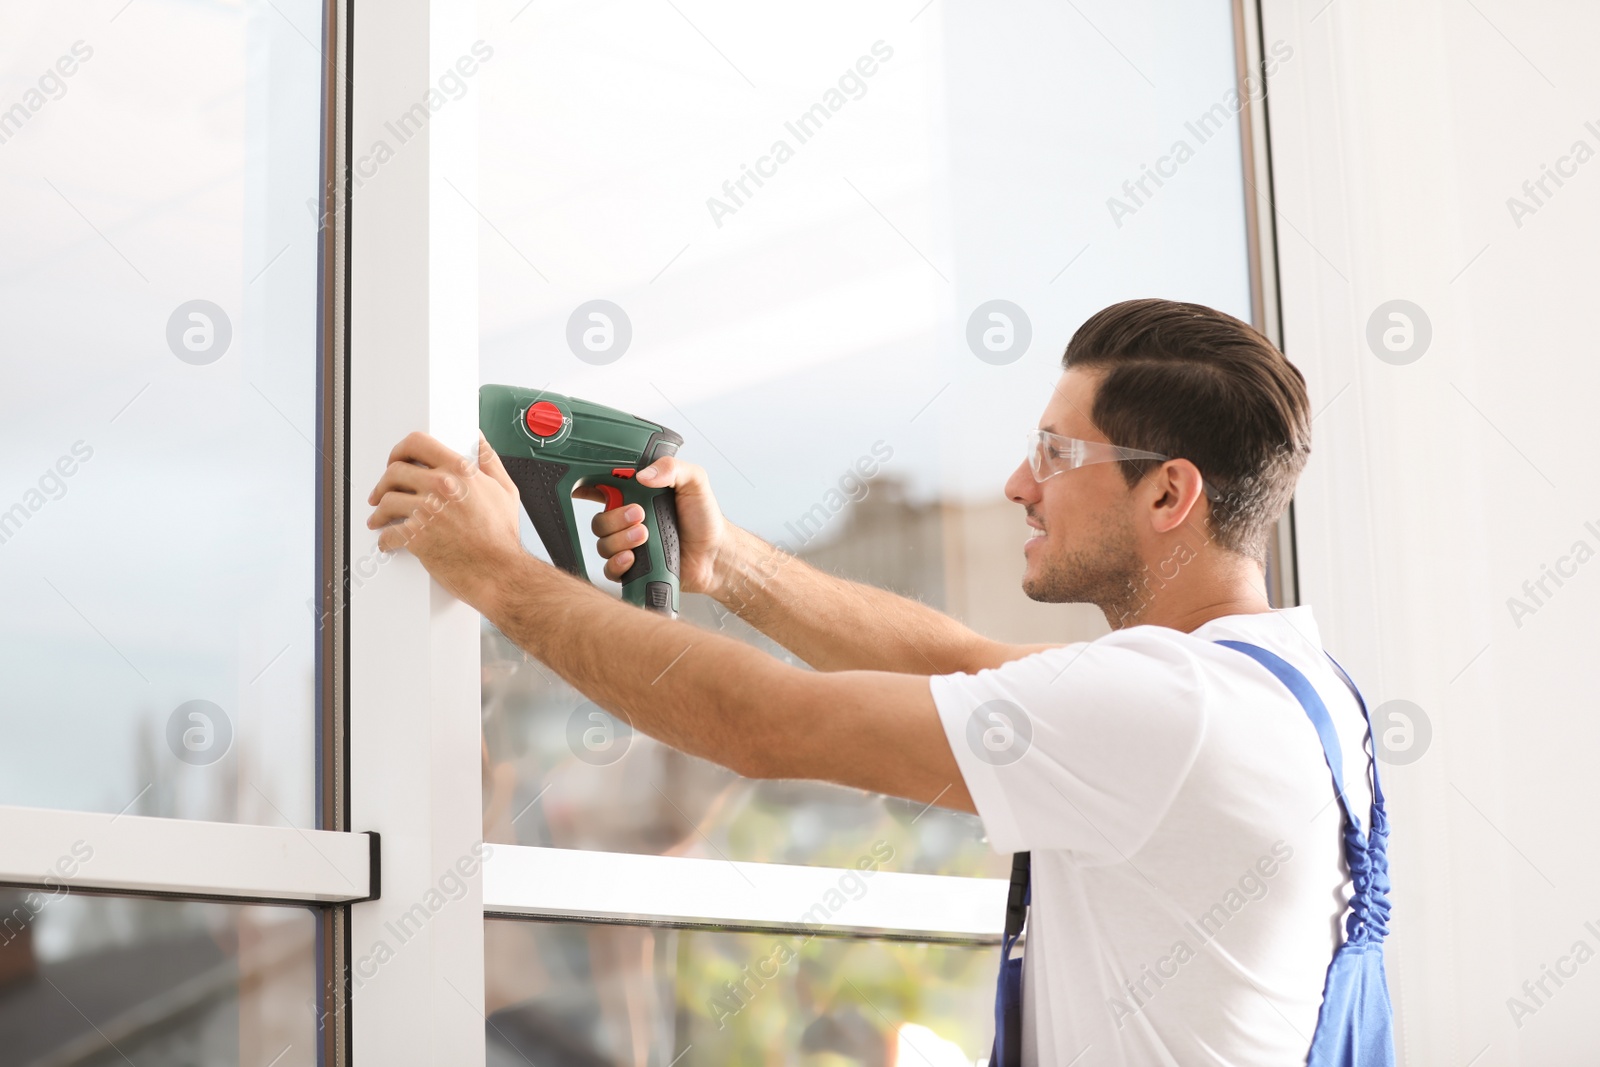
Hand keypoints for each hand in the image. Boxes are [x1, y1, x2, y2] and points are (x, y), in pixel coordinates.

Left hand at [366, 431, 525, 610]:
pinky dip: (384, 539)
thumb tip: (478, 441)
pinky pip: (388, 533)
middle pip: (394, 471)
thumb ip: (490, 461)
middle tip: (383, 490)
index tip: (397, 458)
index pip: (417, 443)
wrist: (500, 571)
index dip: (401, 449)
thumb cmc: (502, 536)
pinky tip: (388, 540)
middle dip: (384, 481)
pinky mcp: (416, 537)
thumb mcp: (505, 490)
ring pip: (386, 501)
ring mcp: (426, 511)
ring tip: (380, 517)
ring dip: (379, 510)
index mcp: (460, 470)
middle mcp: (440, 486)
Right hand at [575, 455, 728, 596]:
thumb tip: (644, 474)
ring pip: (602, 544)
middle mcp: (628, 520)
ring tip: (645, 535)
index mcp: (637, 495)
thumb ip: (672, 468)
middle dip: (614, 518)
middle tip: (639, 514)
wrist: (715, 555)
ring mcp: (629, 544)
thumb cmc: (705, 519)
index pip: (603, 487)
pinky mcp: (632, 567)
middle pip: (599, 520)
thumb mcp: (694, 482)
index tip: (582, 484)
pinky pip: (610, 569)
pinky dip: (617, 563)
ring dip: (620, 540)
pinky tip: (632, 558)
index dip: (587, 486)